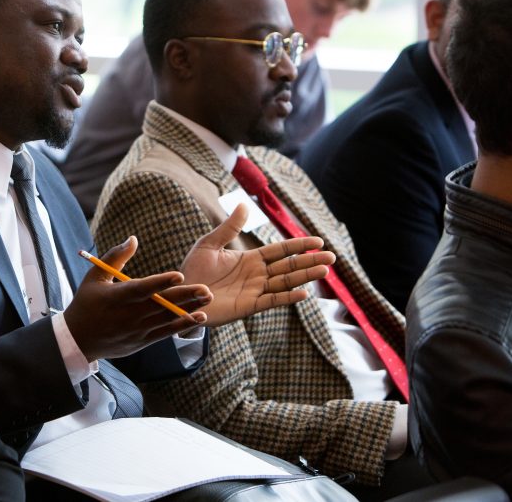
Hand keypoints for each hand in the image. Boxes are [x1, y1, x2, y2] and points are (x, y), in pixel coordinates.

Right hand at [65, 236, 209, 361]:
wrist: (79, 340)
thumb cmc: (86, 303)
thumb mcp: (94, 277)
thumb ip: (115, 257)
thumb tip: (134, 239)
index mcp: (116, 297)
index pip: (141, 289)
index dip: (160, 283)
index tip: (179, 275)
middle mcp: (129, 315)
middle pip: (161, 305)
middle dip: (185, 296)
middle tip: (206, 288)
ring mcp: (137, 330)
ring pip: (167, 319)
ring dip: (189, 309)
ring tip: (208, 299)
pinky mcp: (143, 340)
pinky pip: (167, 333)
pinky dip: (183, 325)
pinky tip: (200, 317)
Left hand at [180, 204, 333, 326]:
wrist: (179, 296)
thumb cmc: (192, 271)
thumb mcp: (209, 244)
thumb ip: (228, 228)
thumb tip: (243, 204)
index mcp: (250, 259)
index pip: (280, 250)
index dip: (299, 245)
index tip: (318, 241)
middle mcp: (256, 275)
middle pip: (289, 266)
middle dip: (310, 261)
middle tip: (332, 257)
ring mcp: (254, 291)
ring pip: (285, 282)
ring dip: (304, 277)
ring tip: (324, 270)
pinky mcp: (247, 306)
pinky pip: (271, 301)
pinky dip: (287, 297)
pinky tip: (303, 293)